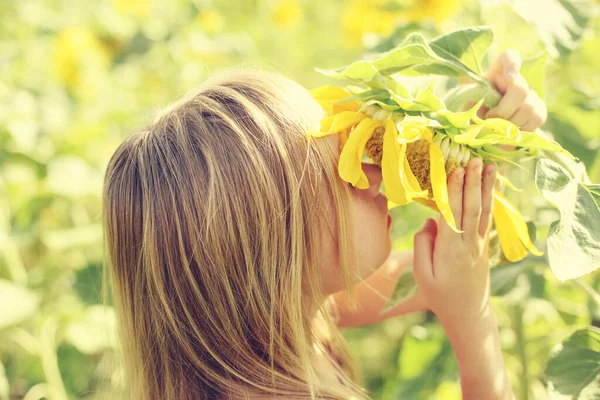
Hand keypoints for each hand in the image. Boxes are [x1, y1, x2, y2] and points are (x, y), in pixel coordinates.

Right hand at [412, 158, 496, 327]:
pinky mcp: (484, 246)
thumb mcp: (422, 275)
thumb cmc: (439, 295)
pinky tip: (491, 188)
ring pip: (483, 211)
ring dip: (486, 187)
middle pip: (471, 207)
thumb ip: (423, 246)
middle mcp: (468, 243)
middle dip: (472, 182)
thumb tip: (430, 222)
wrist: (468, 314)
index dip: (453, 190)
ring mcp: (479, 244)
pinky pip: (487, 219)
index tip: (455, 169)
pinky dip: (490, 200)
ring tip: (490, 167)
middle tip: (475, 160)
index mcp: (449, 249)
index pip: (451, 213)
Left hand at [467, 49, 547, 131]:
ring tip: (497, 127)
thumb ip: (469, 94)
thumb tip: (471, 92)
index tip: (509, 77)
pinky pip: (537, 119)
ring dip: (510, 124)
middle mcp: (516, 79)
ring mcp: (531, 94)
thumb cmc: (472, 109)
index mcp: (496, 71)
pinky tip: (509, 131)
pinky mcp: (539, 111)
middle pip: (521, 90)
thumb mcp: (465, 99)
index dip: (512, 64)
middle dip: (503, 111)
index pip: (509, 56)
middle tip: (489, 119)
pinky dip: (521, 130)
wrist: (482, 127)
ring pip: (529, 108)